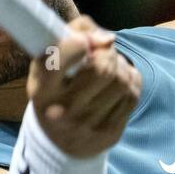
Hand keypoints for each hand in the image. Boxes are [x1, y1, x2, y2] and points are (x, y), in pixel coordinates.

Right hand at [26, 15, 141, 157]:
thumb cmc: (55, 88)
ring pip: (122, 80)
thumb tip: (107, 38)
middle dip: (107, 52)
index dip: (78, 42)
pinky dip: (130, 79)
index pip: (59, 60)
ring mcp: (87, 125)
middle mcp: (62, 111)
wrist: (59, 140)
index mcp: (41, 90)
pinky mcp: (109, 133)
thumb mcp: (48, 62)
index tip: (83, 41)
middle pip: (103, 69)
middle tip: (102, 51)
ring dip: (120, 65)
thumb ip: (73, 33)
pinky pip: (132, 94)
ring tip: (111, 66)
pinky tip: (118, 81)